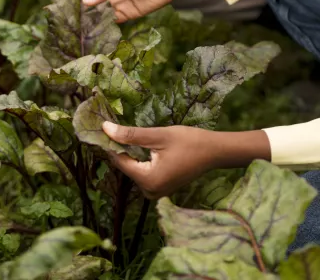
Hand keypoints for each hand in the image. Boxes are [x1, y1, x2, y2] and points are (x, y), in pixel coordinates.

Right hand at [82, 0, 185, 22]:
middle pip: (97, 4)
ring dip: (96, 19)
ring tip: (82, 26)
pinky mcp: (131, 14)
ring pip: (105, 13)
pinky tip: (98, 27)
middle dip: (87, 11)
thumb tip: (86, 2)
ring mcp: (122, 4)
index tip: (68, 5)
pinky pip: (117, 20)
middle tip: (72, 19)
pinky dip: (108, 23)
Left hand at [102, 122, 218, 198]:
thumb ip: (131, 135)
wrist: (214, 152)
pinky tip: (143, 145)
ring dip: (131, 153)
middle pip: (126, 166)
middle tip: (116, 127)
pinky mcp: (161, 188)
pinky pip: (143, 173)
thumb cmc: (190, 142)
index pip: (119, 161)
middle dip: (122, 148)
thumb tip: (105, 128)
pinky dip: (140, 160)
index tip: (104, 127)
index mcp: (148, 180)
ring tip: (130, 134)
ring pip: (134, 169)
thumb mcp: (158, 135)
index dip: (111, 143)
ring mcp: (156, 192)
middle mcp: (150, 191)